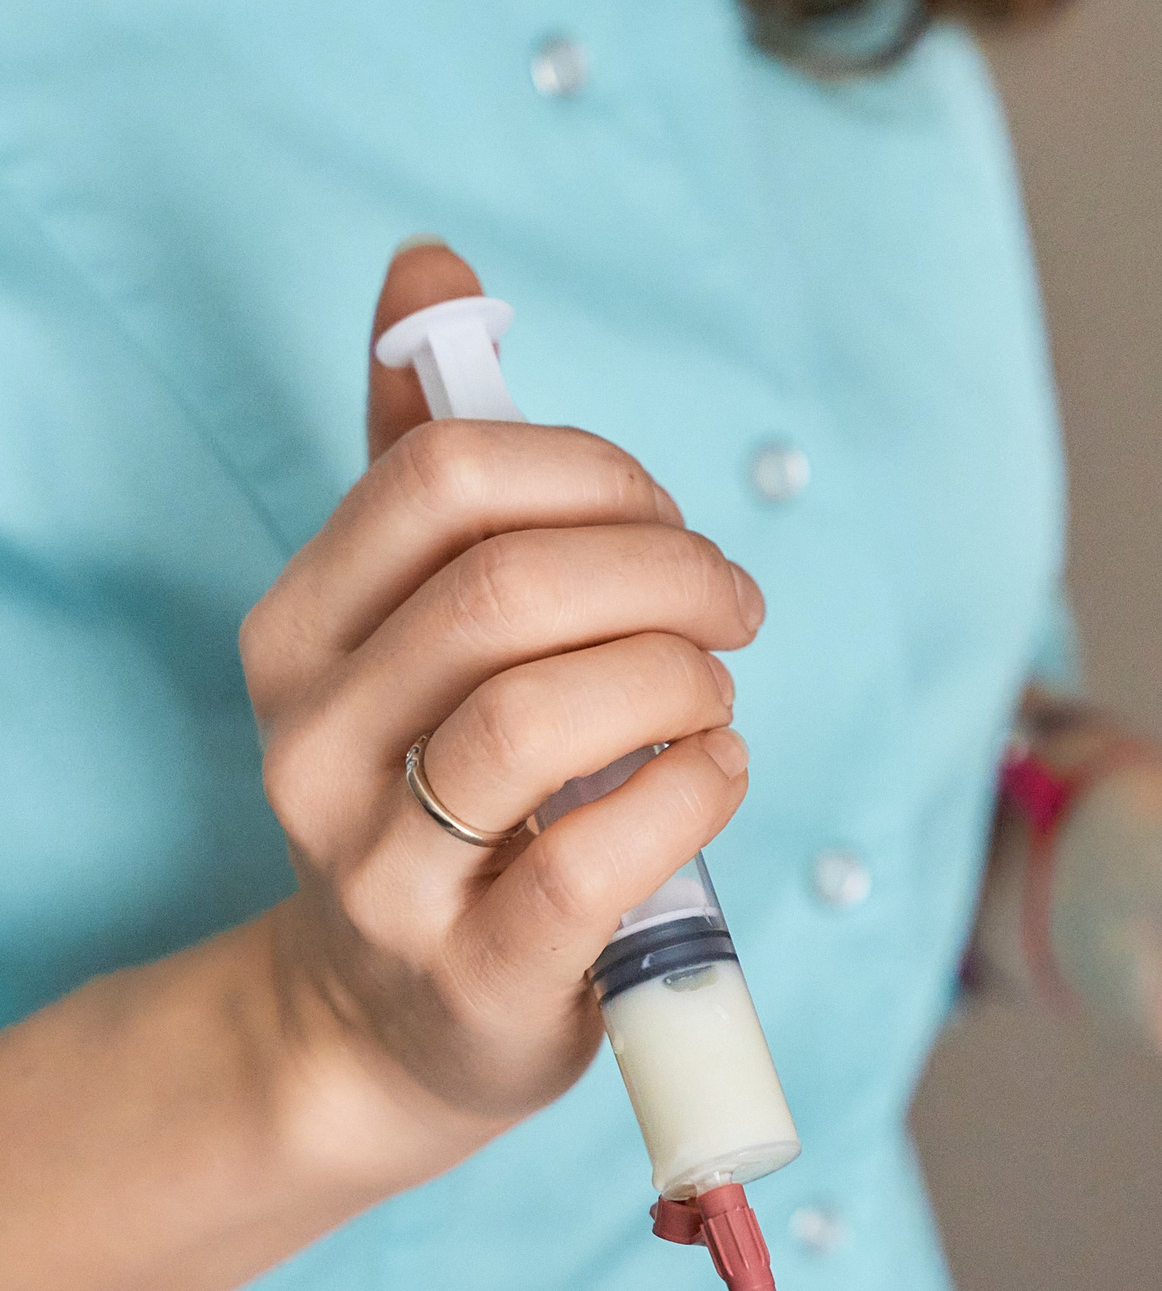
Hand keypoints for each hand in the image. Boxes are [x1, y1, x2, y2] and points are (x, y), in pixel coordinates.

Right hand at [241, 242, 762, 1171]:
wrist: (393, 1023)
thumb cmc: (436, 789)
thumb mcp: (409, 626)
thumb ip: (413, 450)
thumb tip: (430, 267)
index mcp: (298, 634)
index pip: (442, 478)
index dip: (592, 471)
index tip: (667, 519)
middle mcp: (314, 746)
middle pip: (505, 590)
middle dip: (662, 570)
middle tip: (734, 604)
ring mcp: (384, 873)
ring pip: (540, 719)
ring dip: (675, 678)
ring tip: (714, 692)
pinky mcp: (475, 977)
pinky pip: (593, 860)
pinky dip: (690, 791)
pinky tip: (715, 771)